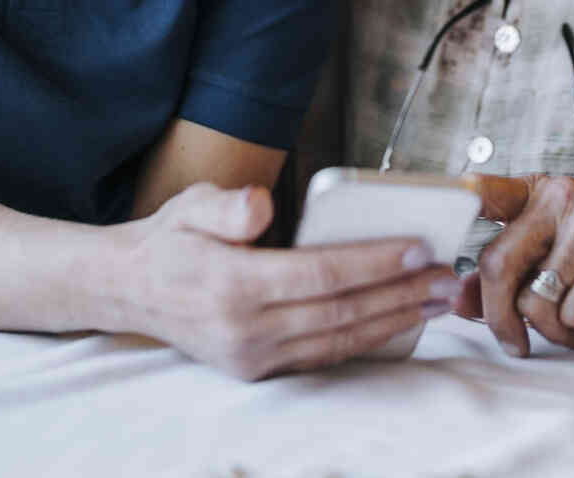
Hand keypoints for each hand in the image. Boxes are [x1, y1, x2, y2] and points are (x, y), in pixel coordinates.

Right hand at [122, 182, 459, 380]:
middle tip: (447, 277)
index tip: (419, 249)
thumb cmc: (170, 239)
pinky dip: (365, 340)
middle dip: (400, 295)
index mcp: (232, 285)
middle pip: (339, 312)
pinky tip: (396, 321)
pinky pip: (322, 356)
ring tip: (435, 300)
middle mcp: (244, 329)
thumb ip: (228, 205)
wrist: (127, 290)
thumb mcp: (190, 204)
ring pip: (338, 340)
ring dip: (393, 320)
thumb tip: (263, 205)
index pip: (320, 274)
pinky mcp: (255, 370)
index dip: (373, 263)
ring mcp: (250, 356)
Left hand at [459, 174, 573, 355]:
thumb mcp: (545, 275)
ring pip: (532, 296)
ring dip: (549, 326)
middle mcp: (560, 196)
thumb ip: (497, 282)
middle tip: (513, 342)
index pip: (484, 191)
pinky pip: (569, 310)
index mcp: (537, 194)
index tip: (428, 205)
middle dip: (498, 316)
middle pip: (496, 264)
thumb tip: (453, 297)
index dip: (453, 201)